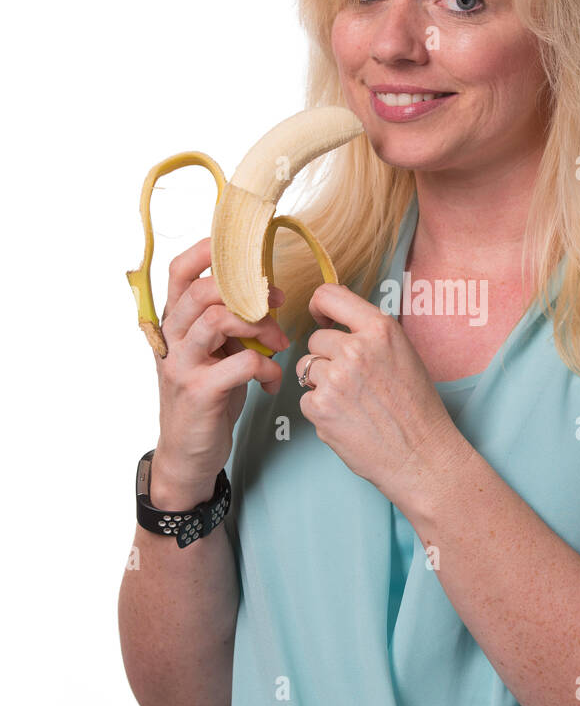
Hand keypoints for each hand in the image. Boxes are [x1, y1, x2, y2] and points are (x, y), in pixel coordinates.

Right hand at [153, 237, 290, 499]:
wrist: (188, 453)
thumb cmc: (209, 396)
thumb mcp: (215, 353)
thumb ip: (231, 323)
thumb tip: (268, 293)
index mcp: (175, 322)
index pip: (180, 271)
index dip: (209, 252)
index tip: (247, 253)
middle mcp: (172, 339)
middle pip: (203, 291)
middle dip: (248, 291)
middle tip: (278, 303)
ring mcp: (182, 365)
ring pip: (218, 321)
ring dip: (260, 326)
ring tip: (280, 343)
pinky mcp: (200, 392)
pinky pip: (242, 362)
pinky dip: (267, 367)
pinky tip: (273, 380)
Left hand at [297, 282, 461, 507]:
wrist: (421, 455)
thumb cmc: (417, 408)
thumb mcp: (403, 354)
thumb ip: (371, 335)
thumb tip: (337, 320)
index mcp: (380, 330)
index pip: (330, 296)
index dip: (320, 307)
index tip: (322, 318)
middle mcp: (355, 349)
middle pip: (316, 340)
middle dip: (327, 358)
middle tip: (354, 382)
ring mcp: (335, 379)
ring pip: (306, 369)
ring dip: (321, 383)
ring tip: (351, 402)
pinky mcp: (320, 408)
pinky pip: (305, 399)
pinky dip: (320, 410)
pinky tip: (346, 419)